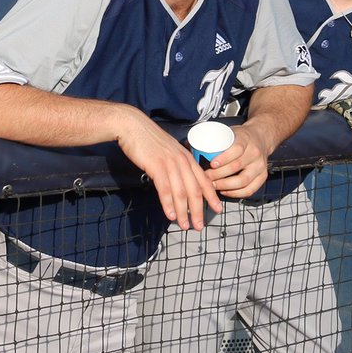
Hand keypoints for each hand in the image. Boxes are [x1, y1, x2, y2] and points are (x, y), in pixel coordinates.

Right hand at [115, 111, 221, 230]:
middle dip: (199, 210)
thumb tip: (176, 182)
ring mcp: (170, 163)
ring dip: (184, 212)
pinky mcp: (156, 166)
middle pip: (195, 190)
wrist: (133, 126)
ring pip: (181, 192)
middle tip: (199, 226)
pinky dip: (168, 204)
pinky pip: (165, 189)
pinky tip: (170, 215)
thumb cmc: (147, 139)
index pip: (203, 180)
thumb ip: (174, 165)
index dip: (212, 196)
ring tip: (185, 226)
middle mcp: (182, 161)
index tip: (218, 209)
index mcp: (186, 157)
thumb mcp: (167, 151)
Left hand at [203, 123, 273, 197]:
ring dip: (225, 186)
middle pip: (236, 167)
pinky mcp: (262, 176)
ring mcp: (260, 166)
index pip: (236, 149)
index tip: (211, 164)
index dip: (223, 158)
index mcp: (245, 139)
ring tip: (212, 186)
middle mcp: (254, 153)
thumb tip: (187, 144)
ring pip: (243, 181)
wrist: (261, 137)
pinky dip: (236, 193)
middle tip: (205, 177)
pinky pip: (249, 190)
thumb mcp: (228, 132)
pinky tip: (225, 191)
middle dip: (218, 175)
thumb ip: (211, 139)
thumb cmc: (240, 136)